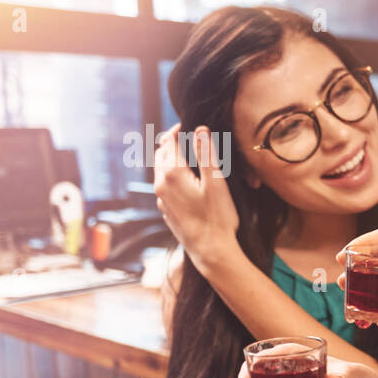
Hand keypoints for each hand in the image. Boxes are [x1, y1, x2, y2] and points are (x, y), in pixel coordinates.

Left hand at [153, 123, 241, 273]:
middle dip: (172, 143)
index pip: (169, 141)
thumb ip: (207, 154)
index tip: (190, 125)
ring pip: (160, 170)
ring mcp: (162, 199)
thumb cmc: (218, 218)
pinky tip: (186, 182)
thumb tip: (200, 130)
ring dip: (171, 160)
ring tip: (188, 157)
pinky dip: (172, 176)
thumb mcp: (217, 183)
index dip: (178, 130)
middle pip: (160, 154)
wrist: (211, 251)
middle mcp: (162, 184)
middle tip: (188, 138)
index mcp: (173, 173)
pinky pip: (164, 186)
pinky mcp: (166, 210)